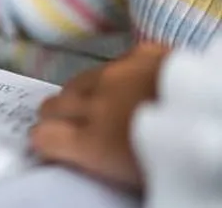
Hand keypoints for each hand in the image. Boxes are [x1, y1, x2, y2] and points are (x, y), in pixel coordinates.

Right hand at [30, 43, 169, 188]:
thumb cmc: (185, 157)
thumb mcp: (136, 174)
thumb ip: (101, 158)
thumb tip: (85, 153)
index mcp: (93, 142)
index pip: (42, 138)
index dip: (44, 143)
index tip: (51, 148)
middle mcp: (96, 103)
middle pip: (51, 106)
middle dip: (57, 118)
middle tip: (72, 128)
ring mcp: (116, 73)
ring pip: (76, 81)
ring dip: (82, 96)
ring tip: (102, 108)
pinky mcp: (142, 52)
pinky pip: (113, 62)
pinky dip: (116, 76)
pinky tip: (136, 87)